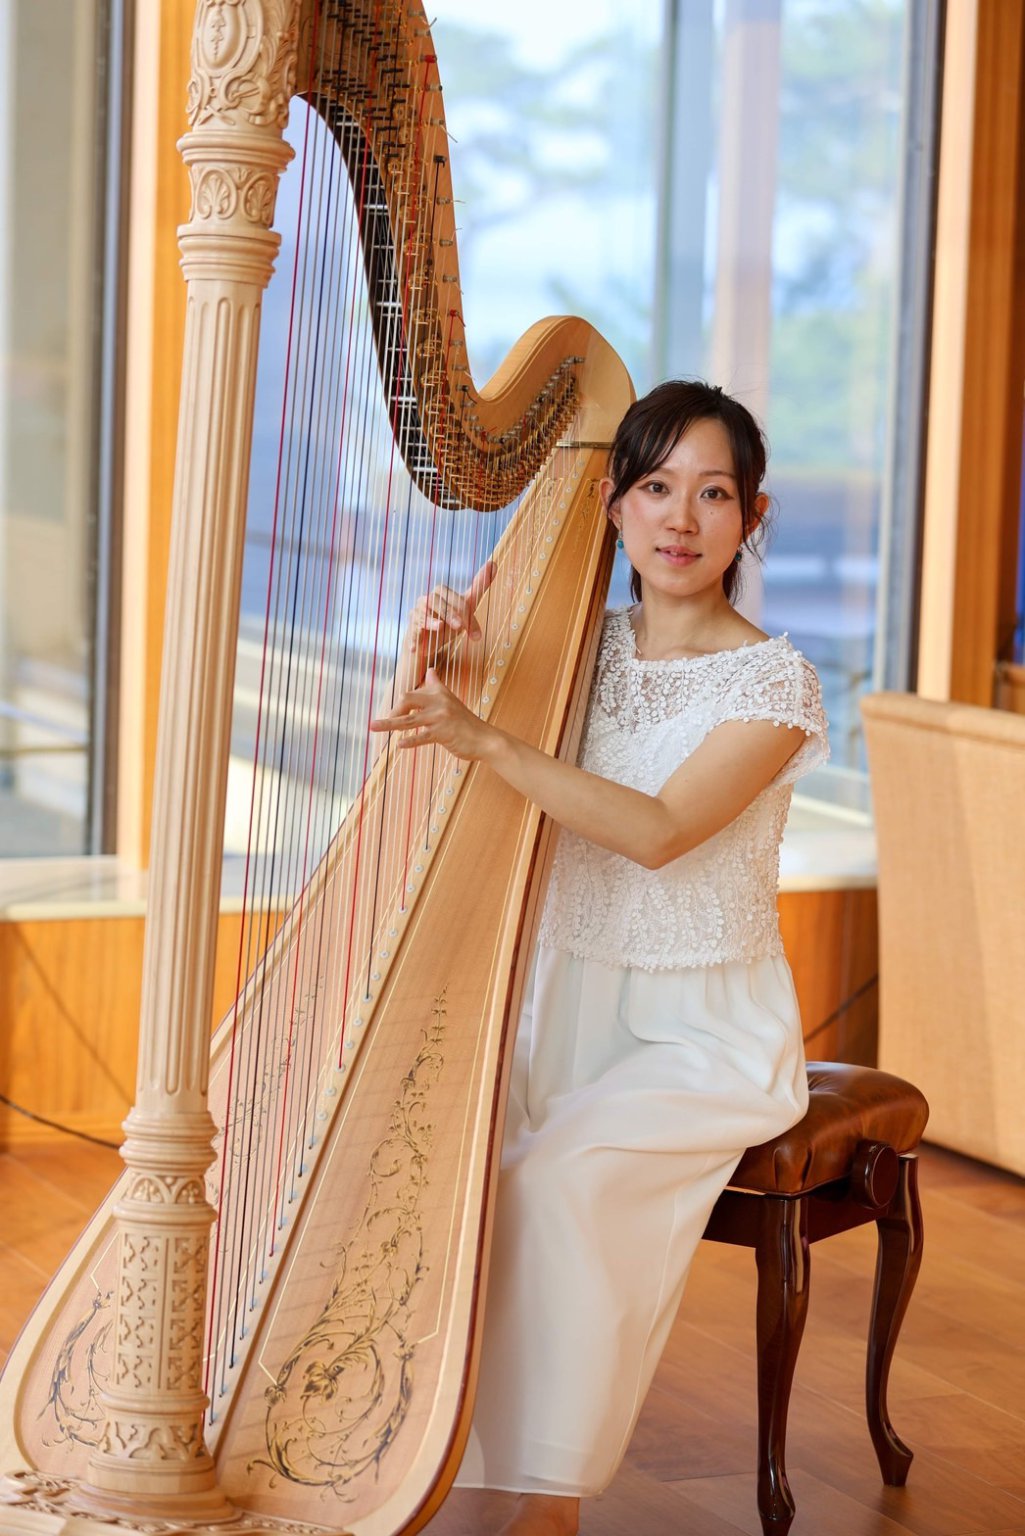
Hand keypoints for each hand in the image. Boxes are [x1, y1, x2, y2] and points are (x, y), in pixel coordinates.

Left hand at [370, 668, 496, 760]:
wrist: (485, 738)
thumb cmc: (466, 723)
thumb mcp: (451, 700)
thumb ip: (438, 686)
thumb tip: (430, 670)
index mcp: (439, 693)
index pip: (414, 693)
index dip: (401, 704)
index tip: (393, 713)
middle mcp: (439, 701)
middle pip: (407, 699)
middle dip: (393, 711)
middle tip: (380, 723)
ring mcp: (440, 717)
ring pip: (408, 720)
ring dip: (388, 724)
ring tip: (373, 726)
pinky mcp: (443, 732)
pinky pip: (421, 737)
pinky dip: (409, 741)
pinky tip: (399, 745)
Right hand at [406, 560, 496, 657]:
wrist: (429, 643)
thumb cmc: (448, 621)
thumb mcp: (466, 606)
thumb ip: (479, 587)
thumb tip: (494, 562)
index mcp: (441, 594)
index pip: (452, 597)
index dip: (464, 611)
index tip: (475, 631)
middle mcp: (427, 600)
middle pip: (436, 600)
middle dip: (450, 613)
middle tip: (461, 628)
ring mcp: (417, 613)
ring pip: (423, 611)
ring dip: (433, 620)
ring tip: (443, 627)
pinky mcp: (411, 628)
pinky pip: (412, 629)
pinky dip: (416, 637)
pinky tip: (420, 645)